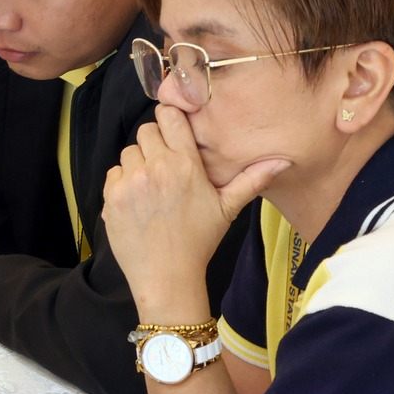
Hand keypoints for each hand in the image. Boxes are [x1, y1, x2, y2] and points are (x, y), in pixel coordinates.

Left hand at [102, 105, 285, 317]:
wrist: (167, 276)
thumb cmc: (198, 241)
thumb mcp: (227, 209)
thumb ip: (251, 180)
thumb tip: (282, 160)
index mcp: (186, 165)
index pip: (170, 117)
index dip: (169, 119)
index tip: (173, 130)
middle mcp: (156, 167)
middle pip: (146, 131)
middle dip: (154, 143)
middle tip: (164, 166)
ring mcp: (131, 181)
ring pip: (128, 152)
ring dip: (137, 164)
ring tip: (152, 188)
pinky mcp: (111, 196)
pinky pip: (114, 174)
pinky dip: (122, 183)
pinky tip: (137, 201)